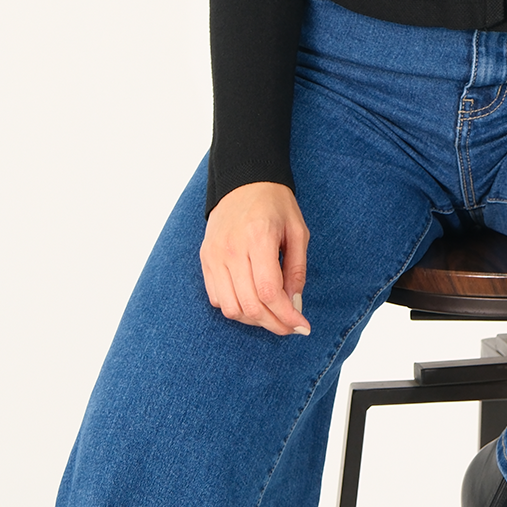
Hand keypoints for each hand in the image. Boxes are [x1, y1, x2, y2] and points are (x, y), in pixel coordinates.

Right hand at [200, 181, 310, 334]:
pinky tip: (252, 301)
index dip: (286, 315)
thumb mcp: (298, 231)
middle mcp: (231, 249)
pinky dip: (236, 307)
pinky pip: (217, 298)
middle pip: (250, 305)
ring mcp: (214, 255)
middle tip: (290, 326)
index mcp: (258, 238)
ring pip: (231, 308)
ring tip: (272, 315)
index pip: (269, 292)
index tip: (302, 326)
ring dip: (254, 319)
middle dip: (274, 323)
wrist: (244, 180)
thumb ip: (297, 270)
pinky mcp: (205, 259)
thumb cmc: (276, 204)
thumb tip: (294, 305)